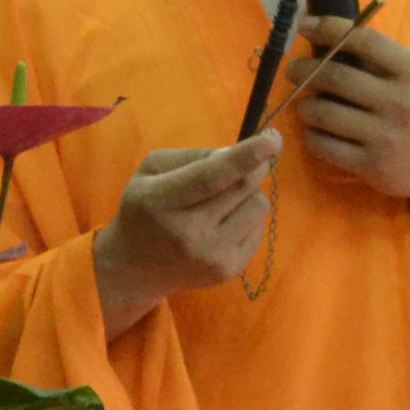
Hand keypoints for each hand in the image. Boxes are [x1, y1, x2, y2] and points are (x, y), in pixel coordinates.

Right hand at [88, 132, 281, 332]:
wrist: (138, 268)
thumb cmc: (145, 209)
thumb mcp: (152, 171)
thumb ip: (192, 157)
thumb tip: (235, 154)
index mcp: (162, 201)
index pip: (210, 178)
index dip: (244, 157)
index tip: (272, 139)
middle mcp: (189, 233)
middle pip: (243, 188)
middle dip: (255, 166)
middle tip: (253, 160)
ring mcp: (212, 256)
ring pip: (258, 206)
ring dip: (250, 194)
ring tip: (226, 201)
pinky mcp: (230, 271)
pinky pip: (259, 229)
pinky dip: (248, 218)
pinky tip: (224, 224)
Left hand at [287, 17, 409, 204]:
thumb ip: (386, 62)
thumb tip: (333, 41)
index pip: (363, 41)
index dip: (328, 29)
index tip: (305, 25)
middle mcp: (399, 102)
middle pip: (335, 76)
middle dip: (304, 70)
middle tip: (293, 70)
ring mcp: (385, 137)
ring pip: (324, 113)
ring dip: (304, 105)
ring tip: (303, 103)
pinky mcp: (372, 167)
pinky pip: (325, 147)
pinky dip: (312, 136)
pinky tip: (315, 131)